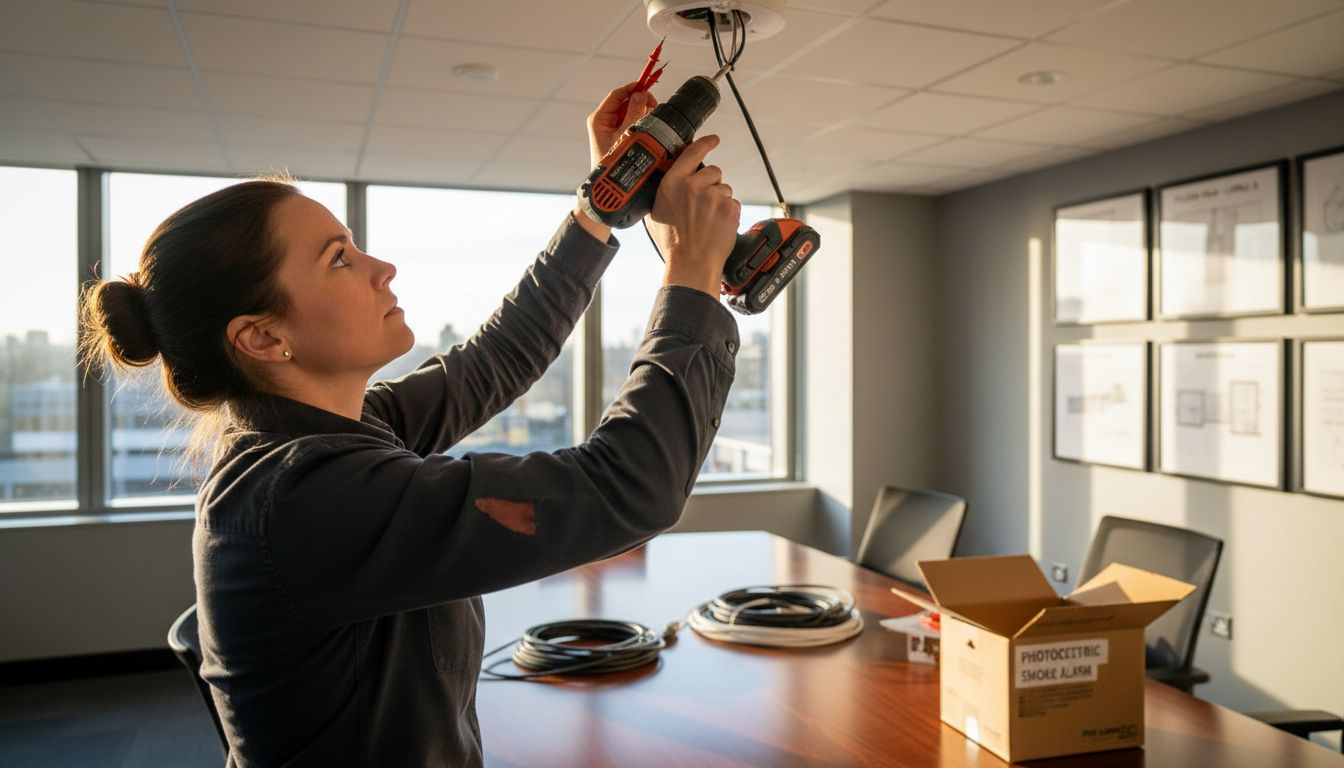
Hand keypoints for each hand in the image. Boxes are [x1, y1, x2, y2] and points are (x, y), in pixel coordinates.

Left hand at [587, 82, 659, 166]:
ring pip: (630, 111)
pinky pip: (632, 122)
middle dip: (639, 103)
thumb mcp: (626, 134)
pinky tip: (647, 128)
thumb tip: (641, 94)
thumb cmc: (613, 162)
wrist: (613, 185)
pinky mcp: (619, 135)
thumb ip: (634, 112)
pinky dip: (641, 122)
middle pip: (624, 102)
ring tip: (649, 122)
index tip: (646, 86)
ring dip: (642, 113)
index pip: (616, 95)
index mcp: (599, 118)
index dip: (632, 88)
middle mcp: (604, 121)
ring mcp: (611, 128)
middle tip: (653, 107)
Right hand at [646, 135, 740, 296]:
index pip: (692, 151)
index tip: (713, 139)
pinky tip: (717, 226)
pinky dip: (728, 213)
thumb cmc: (673, 243)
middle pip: (713, 171)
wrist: (692, 263)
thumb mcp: (655, 213)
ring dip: (720, 200)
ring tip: (708, 220)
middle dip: (711, 184)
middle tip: (702, 206)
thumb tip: (669, 183)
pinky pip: (733, 203)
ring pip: (724, 188)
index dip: (706, 142)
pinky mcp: (730, 207)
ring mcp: (714, 196)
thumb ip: (664, 193)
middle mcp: (693, 185)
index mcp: (673, 182)